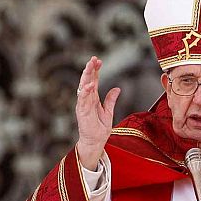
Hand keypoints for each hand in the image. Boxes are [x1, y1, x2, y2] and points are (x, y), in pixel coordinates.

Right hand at [75, 56, 121, 170]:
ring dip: (86, 77)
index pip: (93, 81)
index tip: (98, 60)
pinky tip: (88, 85)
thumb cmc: (100, 128)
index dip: (95, 70)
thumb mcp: (109, 111)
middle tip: (93, 58)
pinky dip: (85, 92)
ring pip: (83, 88)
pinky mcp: (82, 113)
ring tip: (89, 67)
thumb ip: (111, 100)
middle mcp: (87, 100)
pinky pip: (83, 100)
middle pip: (87, 81)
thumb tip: (117, 88)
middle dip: (90, 69)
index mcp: (93, 98)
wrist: (95, 142)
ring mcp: (83, 105)